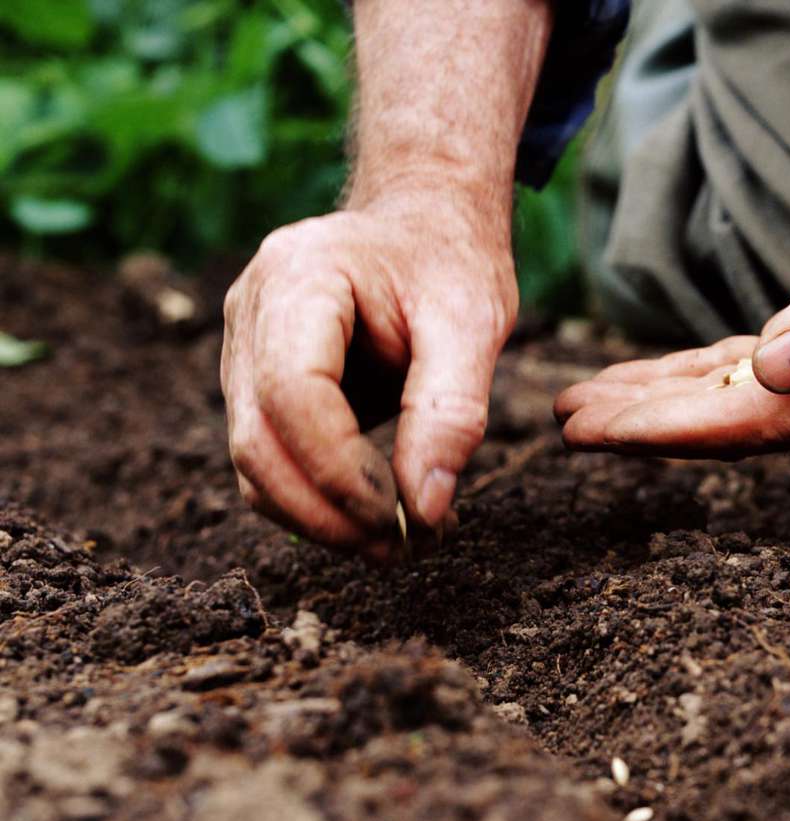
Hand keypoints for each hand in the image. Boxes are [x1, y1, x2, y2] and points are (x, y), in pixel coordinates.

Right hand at [222, 187, 514, 558]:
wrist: (422, 225)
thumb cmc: (449, 263)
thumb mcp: (474, 324)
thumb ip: (452, 414)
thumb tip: (426, 512)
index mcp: (298, 278)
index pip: (292, 394)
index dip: (342, 470)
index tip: (406, 517)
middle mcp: (250, 314)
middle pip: (257, 442)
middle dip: (329, 513)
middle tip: (407, 551)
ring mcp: (242, 352)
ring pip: (254, 466)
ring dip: (322, 522)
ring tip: (404, 544)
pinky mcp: (255, 387)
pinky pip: (271, 464)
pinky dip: (320, 504)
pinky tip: (384, 515)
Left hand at [555, 122, 789, 456]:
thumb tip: (777, 371)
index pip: (755, 423)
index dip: (674, 430)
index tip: (605, 432)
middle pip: (730, 426)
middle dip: (647, 427)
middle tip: (569, 424)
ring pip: (725, 404)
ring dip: (654, 405)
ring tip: (581, 405)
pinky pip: (736, 376)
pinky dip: (684, 380)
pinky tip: (638, 381)